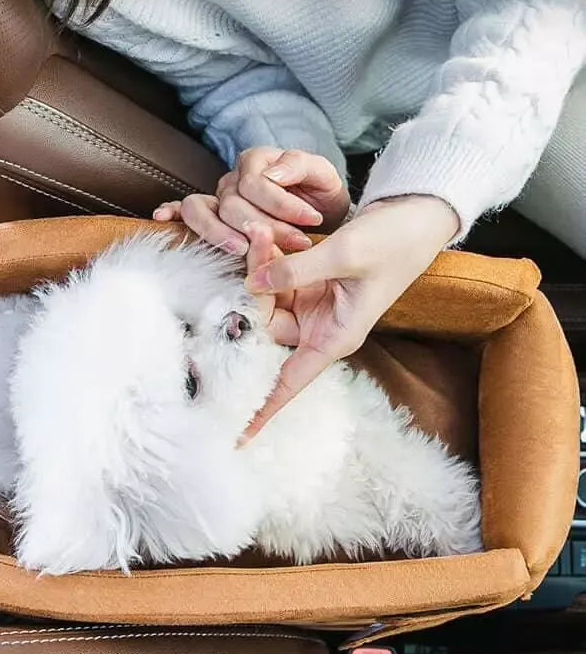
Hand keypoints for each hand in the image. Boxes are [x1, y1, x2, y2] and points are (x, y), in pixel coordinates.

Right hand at [153, 146, 350, 254]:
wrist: (320, 214)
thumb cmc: (319, 196)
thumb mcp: (323, 176)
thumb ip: (301, 166)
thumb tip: (270, 174)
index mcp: (257, 161)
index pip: (255, 183)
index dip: (281, 204)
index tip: (310, 222)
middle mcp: (232, 179)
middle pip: (230, 203)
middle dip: (264, 227)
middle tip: (296, 243)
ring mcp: (217, 198)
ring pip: (200, 210)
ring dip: (220, 234)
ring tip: (243, 250)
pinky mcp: (210, 217)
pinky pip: (183, 210)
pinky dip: (171, 212)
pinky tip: (162, 217)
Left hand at [240, 195, 459, 440]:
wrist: (415, 217)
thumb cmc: (394, 243)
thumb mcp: (346, 254)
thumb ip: (295, 270)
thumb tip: (250, 284)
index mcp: (334, 338)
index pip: (290, 383)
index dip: (262, 409)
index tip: (238, 436)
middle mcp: (319, 328)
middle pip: (265, 326)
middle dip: (253, 291)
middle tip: (255, 246)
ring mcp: (310, 305)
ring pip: (264, 299)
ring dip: (257, 268)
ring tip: (261, 232)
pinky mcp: (306, 283)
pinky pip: (272, 279)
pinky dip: (266, 259)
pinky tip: (267, 235)